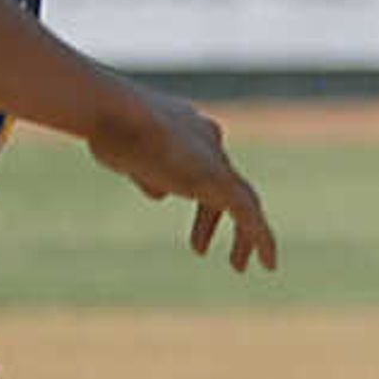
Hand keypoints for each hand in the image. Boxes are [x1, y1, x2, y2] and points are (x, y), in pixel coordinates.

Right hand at [84, 84, 277, 272]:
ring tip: (238, 267)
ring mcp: (216, 160)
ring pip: (245, 200)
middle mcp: (208, 140)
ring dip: (246, 236)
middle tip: (200, 246)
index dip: (191, 191)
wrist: (114, 112)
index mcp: (188, 128)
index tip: (176, 211)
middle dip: (214, 217)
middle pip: (226, 183)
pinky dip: (262, 239)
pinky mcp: (219, 181)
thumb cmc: (109, 128)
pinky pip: (250, 216)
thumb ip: (147, 173)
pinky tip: (268, 263)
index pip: (201, 164)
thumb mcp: (127, 154)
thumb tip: (162, 195)